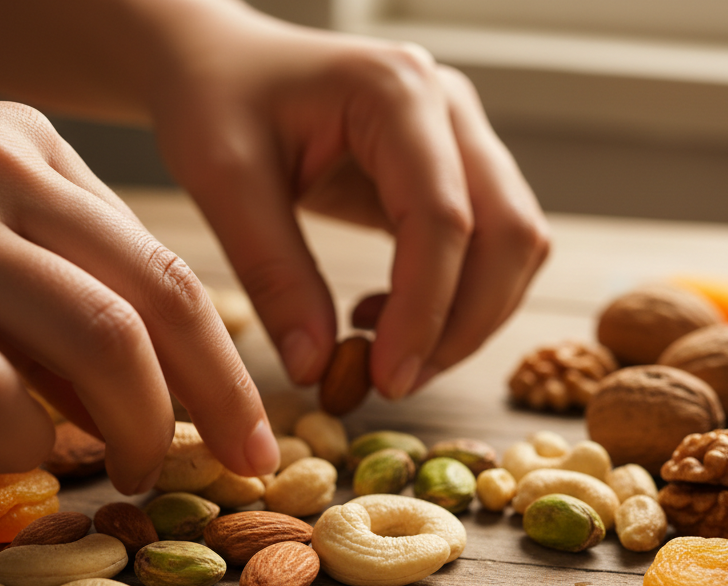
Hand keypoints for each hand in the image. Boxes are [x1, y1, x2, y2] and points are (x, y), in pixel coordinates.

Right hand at [0, 59, 277, 492]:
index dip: (219, 355)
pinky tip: (23, 458)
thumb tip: (106, 393)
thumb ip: (35, 277)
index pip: (160, 262)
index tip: (245, 419)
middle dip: (222, 395)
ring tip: (135, 471)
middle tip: (244, 463)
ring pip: (97, 338)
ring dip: (138, 424)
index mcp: (29, 149)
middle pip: (158, 298)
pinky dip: (23, 439)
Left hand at [147, 2, 549, 396]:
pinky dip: (454, 299)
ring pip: (513, 246)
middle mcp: (449, 108)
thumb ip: (273, 273)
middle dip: (463, 324)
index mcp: (397, 91)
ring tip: (385, 351)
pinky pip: (488, 247)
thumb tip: (318, 367)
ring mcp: (462, 137)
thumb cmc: (214, 98)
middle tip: (395, 381)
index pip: (445, 217)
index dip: (425, 311)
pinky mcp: (454, 171)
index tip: (387, 379)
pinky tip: (385, 316)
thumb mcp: (223, 179)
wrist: (218, 61)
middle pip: (508, 233)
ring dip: (467, 318)